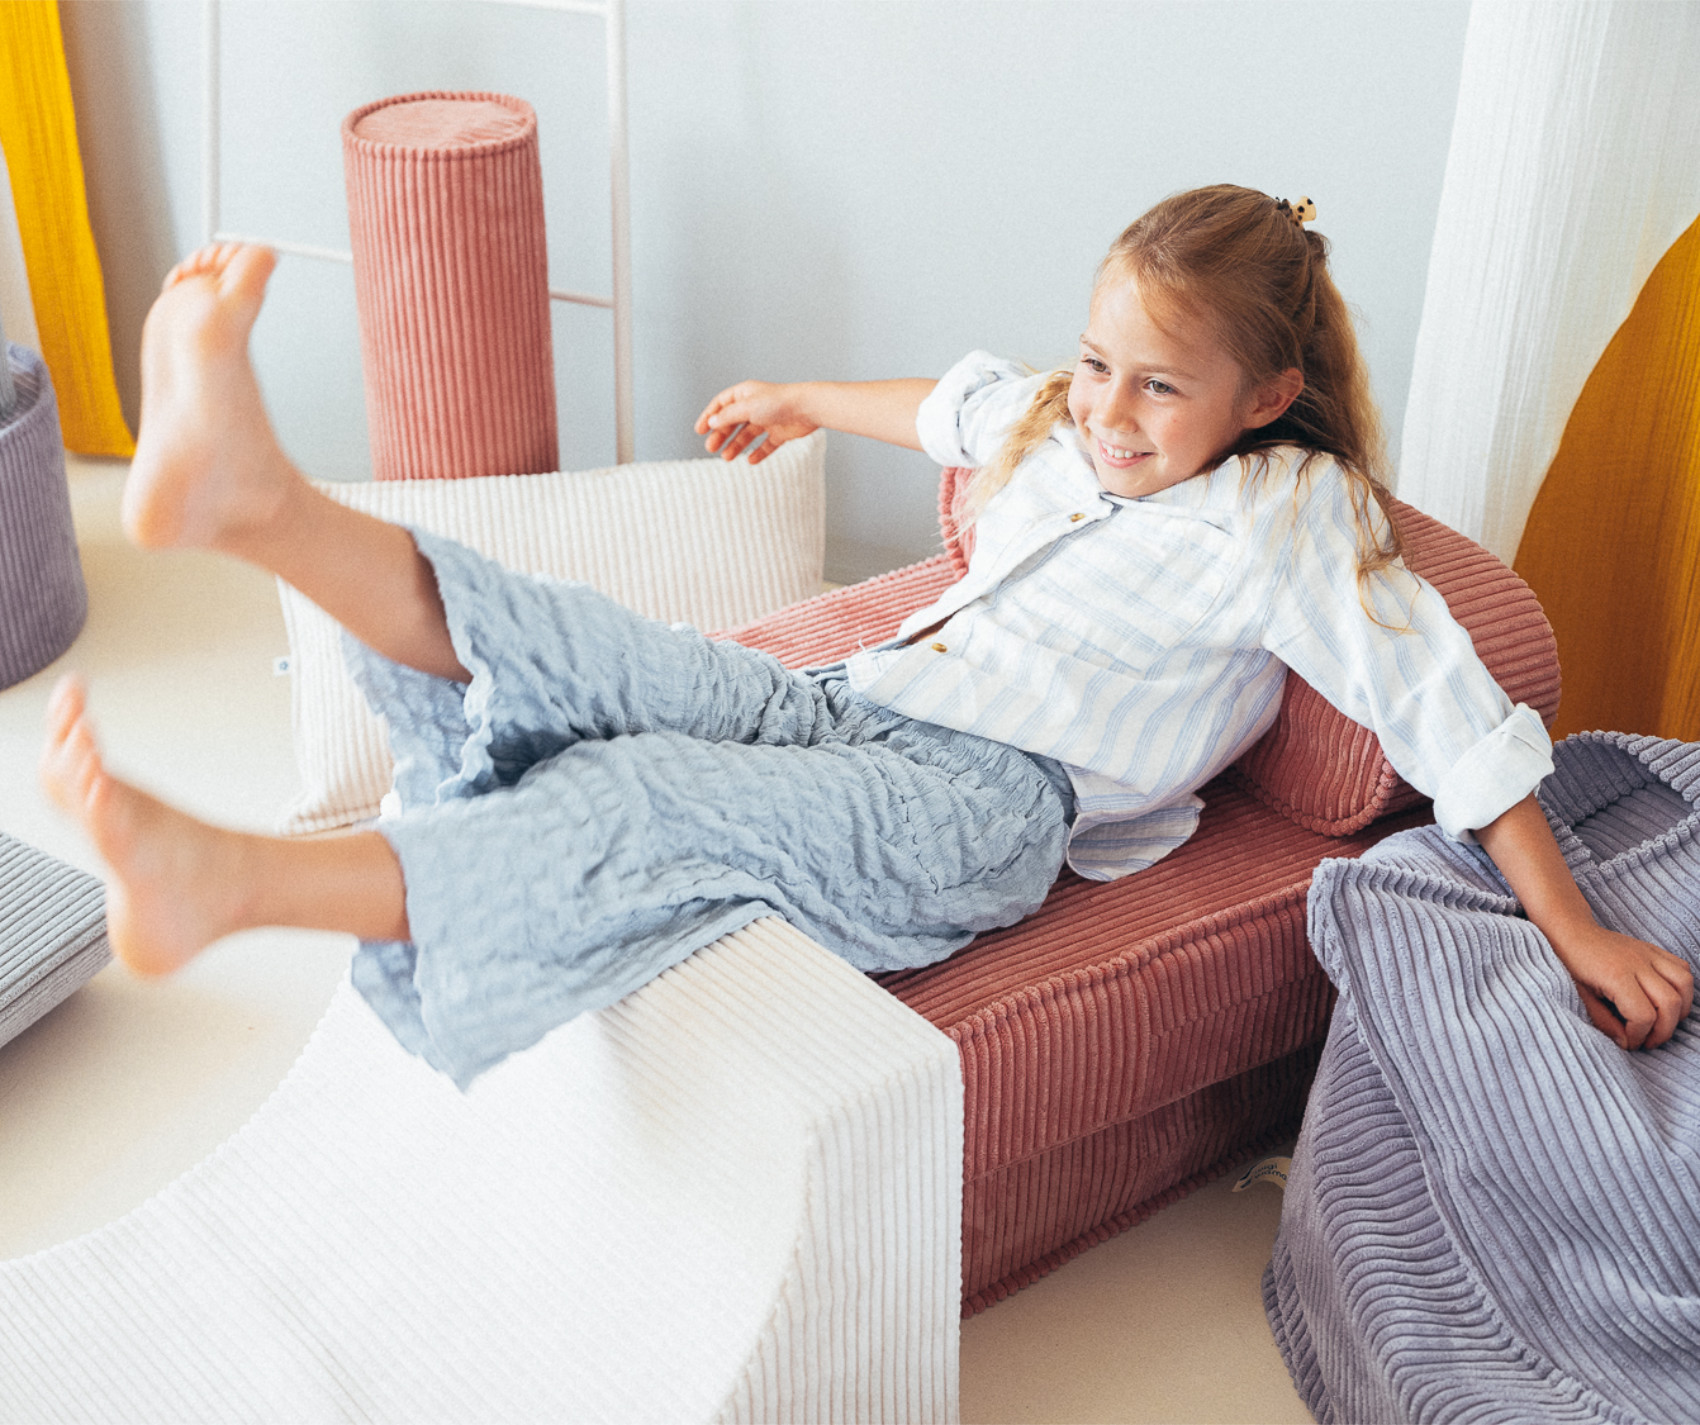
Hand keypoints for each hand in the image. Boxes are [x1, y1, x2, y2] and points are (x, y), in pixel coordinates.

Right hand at [695, 381, 817, 463]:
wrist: (807, 408)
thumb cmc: (778, 403)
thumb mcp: (746, 408)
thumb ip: (728, 416)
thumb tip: (712, 421)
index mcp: (745, 393)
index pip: (721, 404)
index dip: (709, 416)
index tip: (699, 431)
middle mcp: (756, 405)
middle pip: (733, 421)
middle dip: (721, 434)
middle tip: (711, 448)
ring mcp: (768, 419)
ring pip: (747, 434)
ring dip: (736, 445)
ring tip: (727, 458)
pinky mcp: (781, 432)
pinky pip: (766, 444)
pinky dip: (758, 453)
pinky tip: (750, 461)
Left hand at [1547, 919, 1693, 1049]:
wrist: (1571, 932)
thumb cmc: (1570, 964)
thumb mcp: (1579, 996)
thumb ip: (1603, 1021)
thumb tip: (1626, 1042)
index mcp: (1615, 975)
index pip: (1643, 1015)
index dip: (1639, 1035)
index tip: (1629, 1041)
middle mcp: (1637, 963)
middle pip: (1670, 1003)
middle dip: (1663, 1031)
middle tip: (1648, 1041)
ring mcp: (1648, 954)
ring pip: (1684, 985)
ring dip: (1679, 1010)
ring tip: (1662, 1023)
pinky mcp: (1653, 950)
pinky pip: (1682, 968)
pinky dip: (1682, 988)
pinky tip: (1667, 1000)